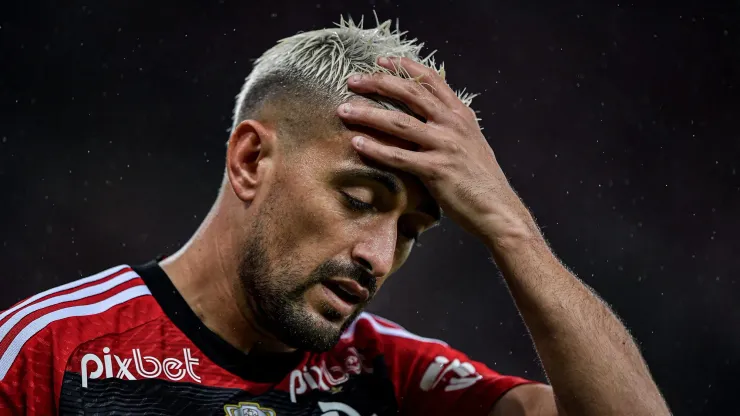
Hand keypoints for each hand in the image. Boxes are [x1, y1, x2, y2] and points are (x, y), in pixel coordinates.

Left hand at [337, 57, 538, 245]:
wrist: (497, 209)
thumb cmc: (481, 179)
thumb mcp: (471, 141)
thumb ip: (452, 124)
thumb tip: (431, 113)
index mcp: (461, 114)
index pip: (430, 80)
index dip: (404, 67)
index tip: (381, 61)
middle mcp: (453, 124)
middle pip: (409, 94)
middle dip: (378, 83)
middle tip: (352, 80)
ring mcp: (445, 146)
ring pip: (398, 123)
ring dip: (368, 114)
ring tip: (344, 110)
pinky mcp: (436, 170)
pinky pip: (398, 157)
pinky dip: (375, 149)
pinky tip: (357, 143)